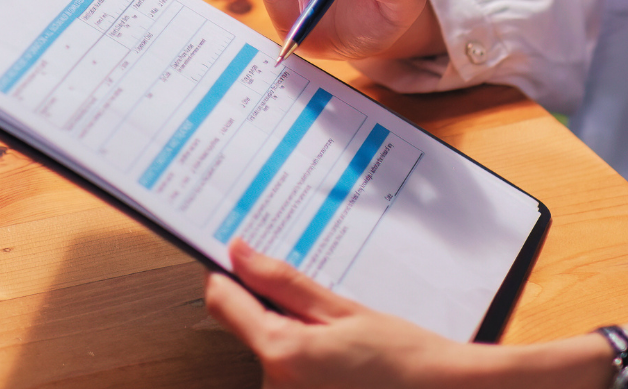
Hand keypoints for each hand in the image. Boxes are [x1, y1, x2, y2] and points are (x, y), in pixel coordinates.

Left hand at [204, 239, 483, 388]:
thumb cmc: (405, 359)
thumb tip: (239, 254)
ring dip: (293, 333)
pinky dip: (305, 356)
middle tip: (318, 297)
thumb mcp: (345, 311)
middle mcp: (274, 385)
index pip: (222, 300)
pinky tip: (341, 355)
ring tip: (341, 334)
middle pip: (247, 325)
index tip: (234, 252)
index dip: (224, 271)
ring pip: (270, 347)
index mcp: (282, 354)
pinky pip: (287, 370)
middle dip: (273, 305)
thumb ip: (285, 283)